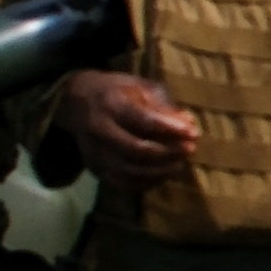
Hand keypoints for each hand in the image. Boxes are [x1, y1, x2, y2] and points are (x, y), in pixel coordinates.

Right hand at [62, 72, 201, 182]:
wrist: (76, 103)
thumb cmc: (116, 91)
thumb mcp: (140, 87)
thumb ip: (164, 105)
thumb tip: (189, 124)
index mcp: (110, 104)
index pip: (143, 121)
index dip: (171, 129)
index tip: (193, 133)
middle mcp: (99, 130)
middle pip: (136, 150)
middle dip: (168, 152)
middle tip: (190, 148)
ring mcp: (94, 152)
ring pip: (130, 171)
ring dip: (161, 171)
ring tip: (180, 162)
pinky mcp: (95, 168)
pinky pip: (122, 183)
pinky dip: (147, 182)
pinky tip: (163, 173)